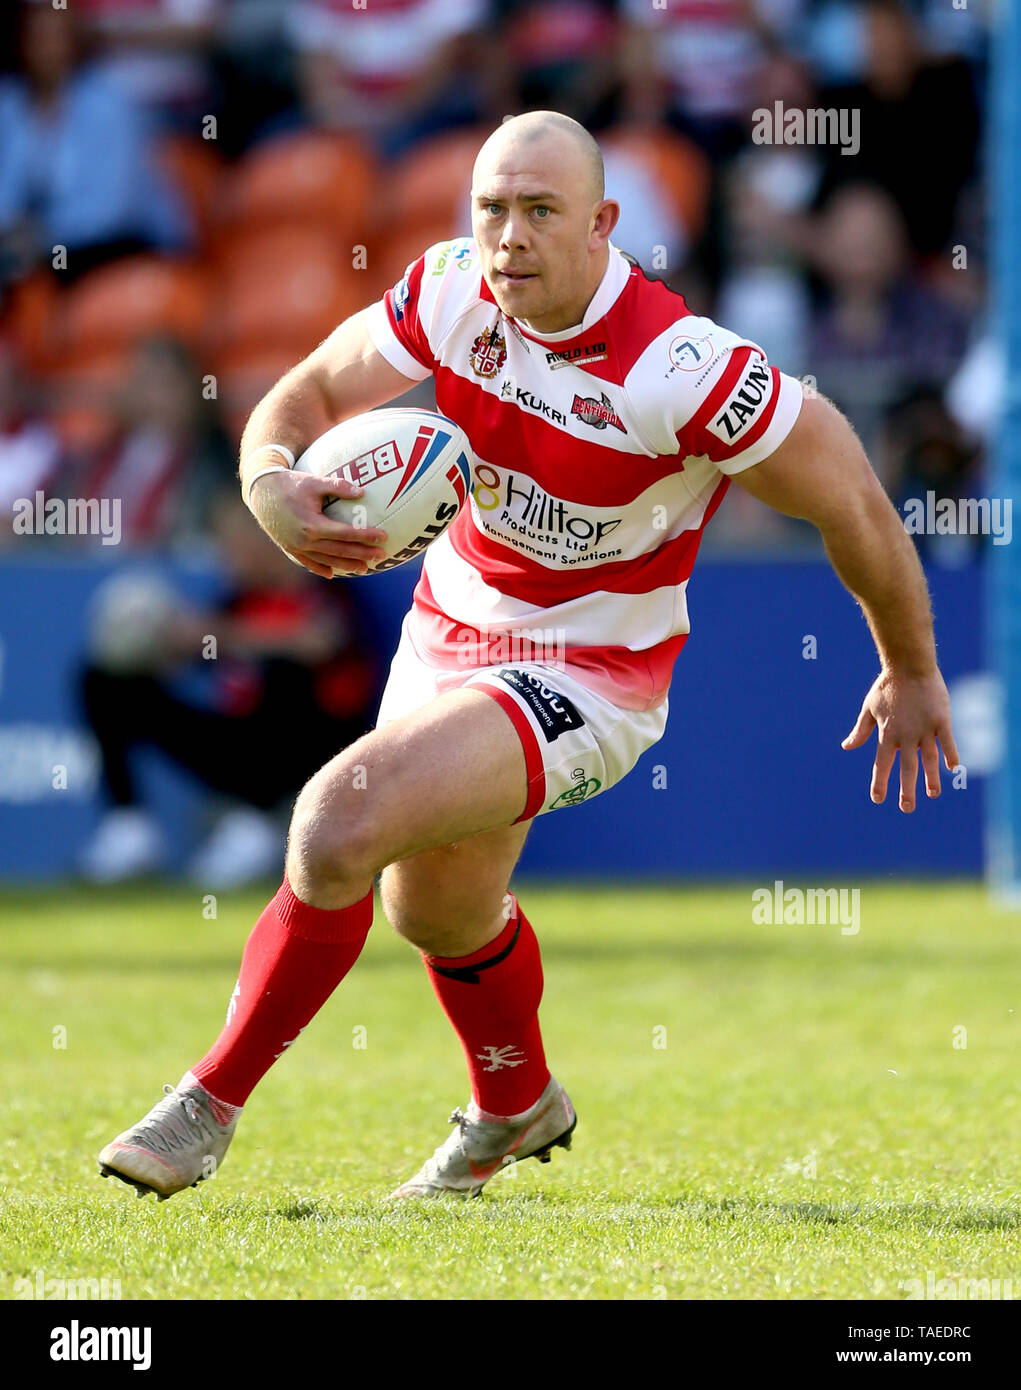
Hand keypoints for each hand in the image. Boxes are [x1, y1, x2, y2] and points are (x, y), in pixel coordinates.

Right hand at [248, 469, 387, 578]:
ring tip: (364, 568)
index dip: (366, 536)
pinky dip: (319, 568)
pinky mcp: (289, 548)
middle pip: (340, 550)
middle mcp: (305, 540)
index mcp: (313, 525)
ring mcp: (296, 547)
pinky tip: (332, 573)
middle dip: (362, 554)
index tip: (383, 537)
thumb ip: (338, 486)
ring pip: (326, 560)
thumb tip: (362, 492)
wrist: (261, 492)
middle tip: (381, 555)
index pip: (346, 533)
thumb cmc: (290, 483)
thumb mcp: (314, 481)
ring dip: (346, 565)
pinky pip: (307, 562)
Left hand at [842, 667, 959, 812]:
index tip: (878, 799)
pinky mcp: (941, 720)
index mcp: (887, 734)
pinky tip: (953, 768)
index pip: (882, 764)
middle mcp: (906, 735)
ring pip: (929, 759)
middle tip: (907, 808)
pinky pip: (947, 742)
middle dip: (907, 790)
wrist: (908, 665)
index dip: (880, 782)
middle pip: (907, 768)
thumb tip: (847, 747)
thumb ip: (861, 730)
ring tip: (933, 794)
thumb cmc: (887, 686)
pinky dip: (950, 755)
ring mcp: (925, 728)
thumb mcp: (869, 708)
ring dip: (931, 778)